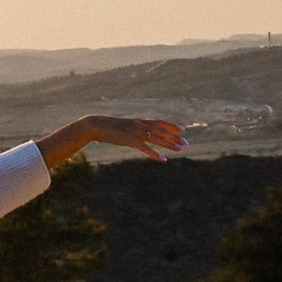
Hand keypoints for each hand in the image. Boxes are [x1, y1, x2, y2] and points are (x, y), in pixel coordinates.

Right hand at [34, 115, 187, 166]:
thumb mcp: (122, 128)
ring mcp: (136, 132)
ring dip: (169, 144)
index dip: (171, 126)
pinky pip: (146, 149)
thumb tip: (135, 135)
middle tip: (186, 143)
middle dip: (174, 137)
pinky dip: (155, 154)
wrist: (95, 125)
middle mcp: (140, 125)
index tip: (182, 129)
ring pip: (157, 139)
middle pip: (161, 131)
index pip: (159, 123)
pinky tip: (163, 159)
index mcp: (138, 121)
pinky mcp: (130, 140)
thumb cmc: (106, 128)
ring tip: (180, 149)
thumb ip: (130, 130)